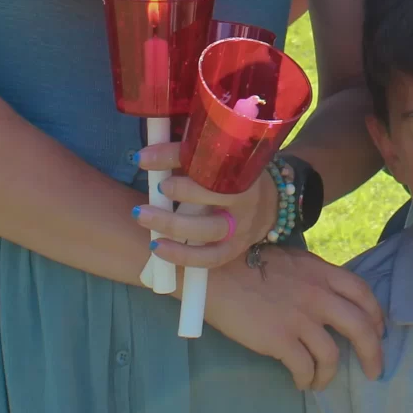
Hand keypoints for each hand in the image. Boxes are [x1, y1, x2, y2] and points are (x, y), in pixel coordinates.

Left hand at [134, 142, 279, 265]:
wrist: (270, 205)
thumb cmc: (234, 176)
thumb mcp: (220, 159)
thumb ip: (191, 155)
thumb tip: (148, 154)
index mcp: (242, 167)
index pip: (208, 158)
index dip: (174, 156)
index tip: (144, 157)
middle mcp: (245, 197)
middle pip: (216, 194)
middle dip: (183, 191)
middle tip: (157, 186)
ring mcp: (240, 227)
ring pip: (209, 229)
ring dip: (174, 224)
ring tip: (143, 216)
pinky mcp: (234, 249)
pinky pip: (209, 258)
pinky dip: (183, 256)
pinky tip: (157, 248)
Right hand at [199, 245, 386, 389]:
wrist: (215, 273)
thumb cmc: (247, 263)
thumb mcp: (291, 261)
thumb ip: (314, 278)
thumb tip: (327, 298)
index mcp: (322, 273)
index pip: (362, 293)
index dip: (376, 315)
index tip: (378, 331)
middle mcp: (318, 295)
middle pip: (361, 328)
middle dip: (373, 353)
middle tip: (374, 371)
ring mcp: (300, 319)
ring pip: (332, 355)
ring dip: (330, 374)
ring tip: (321, 382)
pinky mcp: (280, 340)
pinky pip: (304, 368)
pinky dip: (307, 380)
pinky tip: (301, 383)